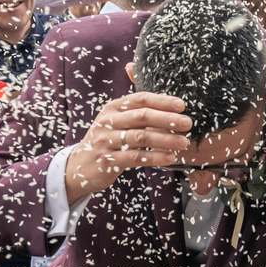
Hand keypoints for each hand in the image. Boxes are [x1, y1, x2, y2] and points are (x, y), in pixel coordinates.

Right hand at [64, 90, 191, 202]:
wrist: (78, 167)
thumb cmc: (105, 142)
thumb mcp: (116, 121)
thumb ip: (137, 111)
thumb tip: (168, 104)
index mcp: (112, 108)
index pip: (140, 99)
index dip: (162, 101)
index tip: (181, 105)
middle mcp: (107, 121)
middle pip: (141, 116)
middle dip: (167, 119)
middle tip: (187, 124)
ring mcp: (105, 141)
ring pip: (140, 137)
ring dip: (165, 139)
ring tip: (183, 143)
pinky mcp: (108, 160)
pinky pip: (135, 157)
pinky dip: (155, 157)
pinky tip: (169, 158)